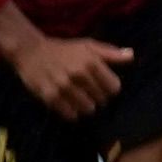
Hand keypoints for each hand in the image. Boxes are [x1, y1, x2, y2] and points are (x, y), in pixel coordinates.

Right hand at [12, 35, 133, 119]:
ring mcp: (63, 87)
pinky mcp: (49, 97)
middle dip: (98, 98)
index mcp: (91, 62)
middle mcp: (78, 75)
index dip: (110, 89)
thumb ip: (110, 53)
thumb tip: (131, 56)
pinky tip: (69, 104)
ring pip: (88, 110)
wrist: (30, 51)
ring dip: (86, 106)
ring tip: (79, 98)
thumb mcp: (88, 46)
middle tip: (89, 92)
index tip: (103, 86)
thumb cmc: (63, 49)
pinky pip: (70, 115)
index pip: (114, 88)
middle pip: (102, 100)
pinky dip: (72, 112)